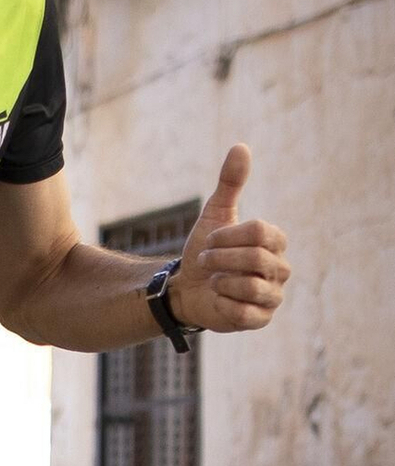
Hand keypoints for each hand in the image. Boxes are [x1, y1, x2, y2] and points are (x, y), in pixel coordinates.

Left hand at [169, 146, 289, 333]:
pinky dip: (222, 303)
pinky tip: (216, 298)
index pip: (261, 231)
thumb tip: (241, 146)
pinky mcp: (259, 319)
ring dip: (220, 281)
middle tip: (205, 261)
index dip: (227, 236)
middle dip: (220, 258)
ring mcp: (272, 296)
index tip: (210, 240)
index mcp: (275, 242)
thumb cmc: (205, 251)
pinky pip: (243, 312)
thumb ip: (230, 183)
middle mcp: (280, 269)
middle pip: (256, 259)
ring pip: (250, 286)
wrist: (185, 289)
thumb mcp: (215, 214)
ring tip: (213, 280)